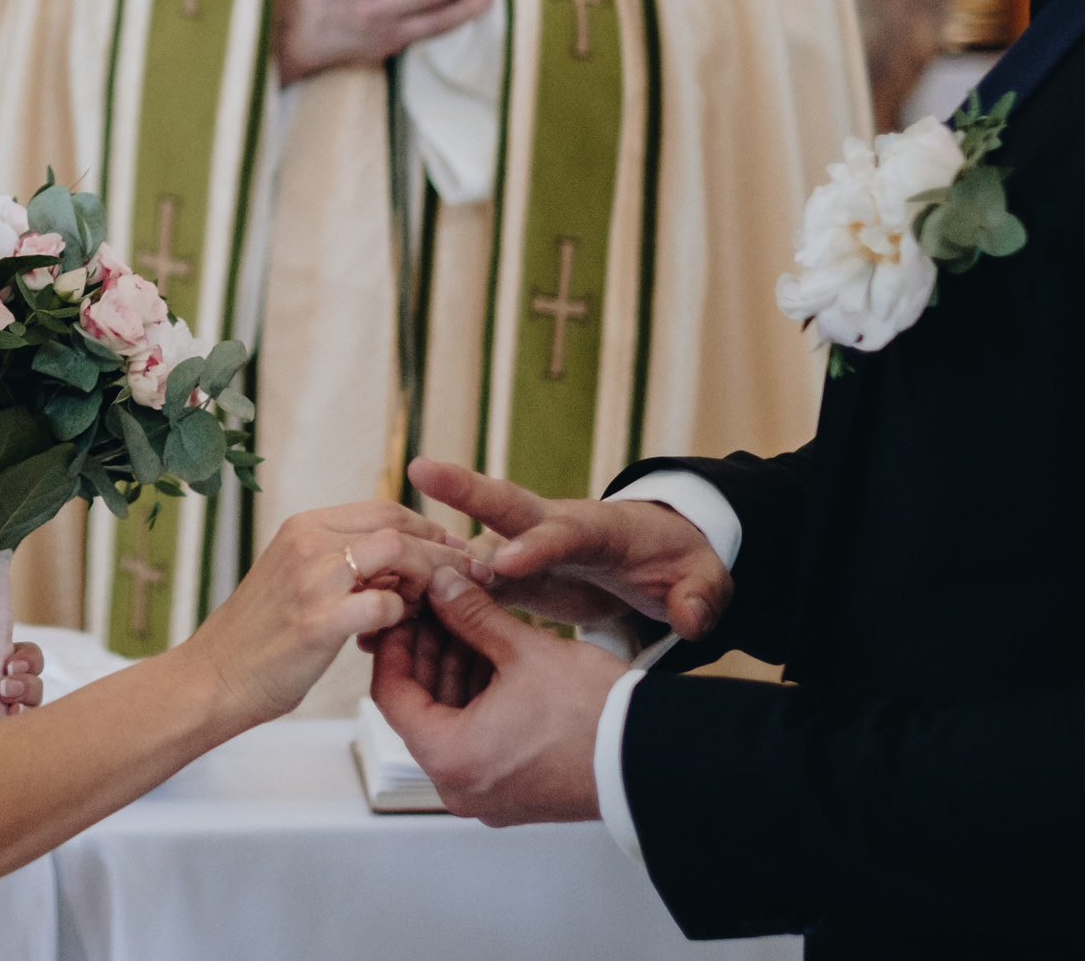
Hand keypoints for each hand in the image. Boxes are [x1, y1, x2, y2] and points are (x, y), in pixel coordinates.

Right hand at [186, 500, 486, 728]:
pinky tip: (400, 630)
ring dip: (430, 577)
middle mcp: (307, 542)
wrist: (214, 678)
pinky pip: (384, 604)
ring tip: (444, 601)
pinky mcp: (316, 621)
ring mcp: (311, 580)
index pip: (384, 509)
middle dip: (443, 548)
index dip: (427, 527)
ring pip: (396, 555)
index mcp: (303, 527)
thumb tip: (398, 562)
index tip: (453, 549)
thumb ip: (339, 563)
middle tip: (472, 573)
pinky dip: (403, 615)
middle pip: (397, 525)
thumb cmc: (260, 638)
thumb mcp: (295, 579)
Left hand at [371, 567, 623, 824]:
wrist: (655, 758)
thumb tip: (441, 584)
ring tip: (465, 618)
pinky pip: (477, 738)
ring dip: (454, 670)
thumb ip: (472, 614)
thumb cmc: (593, 713)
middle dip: (427, 651)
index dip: (393, 643)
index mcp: (450, 758)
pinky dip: (477, 698)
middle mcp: (460, 786)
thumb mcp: (523, 649)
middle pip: (420, 707)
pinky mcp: (514, 791)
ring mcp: (488, 793)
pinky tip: (490, 652)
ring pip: (450, 721)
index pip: (392, 694)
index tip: (402, 609)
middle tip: (434, 604)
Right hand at [411, 457, 731, 640]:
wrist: (656, 553)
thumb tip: (693, 617)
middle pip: (504, 506)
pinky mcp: (512, 575)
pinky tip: (395, 609)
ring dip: (434, 551)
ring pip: (473, 548)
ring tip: (382, 560)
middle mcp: (551, 528)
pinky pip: (468, 582)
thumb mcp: (702, 576)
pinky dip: (434, 591)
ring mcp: (526, 550)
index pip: (562, 532)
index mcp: (595, 527)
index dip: (533, 546)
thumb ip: (700, 594)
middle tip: (422, 469)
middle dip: (465, 488)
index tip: (503, 562)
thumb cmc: (677, 558)